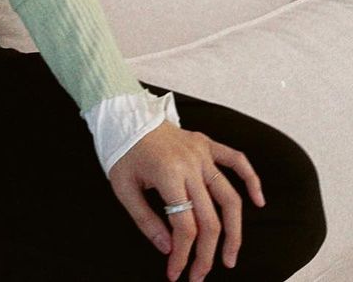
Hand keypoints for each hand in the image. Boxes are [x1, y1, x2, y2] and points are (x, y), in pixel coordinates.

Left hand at [107, 120, 265, 280]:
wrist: (122, 113)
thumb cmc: (121, 150)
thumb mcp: (123, 188)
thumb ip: (145, 220)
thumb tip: (169, 249)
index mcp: (168, 173)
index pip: (185, 226)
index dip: (182, 254)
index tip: (175, 272)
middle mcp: (190, 163)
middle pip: (209, 219)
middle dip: (206, 254)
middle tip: (199, 276)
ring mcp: (201, 152)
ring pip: (229, 197)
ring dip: (235, 232)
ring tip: (230, 257)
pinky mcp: (206, 143)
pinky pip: (236, 159)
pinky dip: (251, 179)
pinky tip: (258, 201)